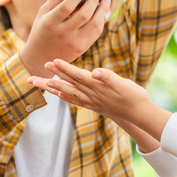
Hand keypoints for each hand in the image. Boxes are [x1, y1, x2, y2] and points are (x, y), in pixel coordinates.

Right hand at [19, 0, 110, 77]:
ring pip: (94, 25)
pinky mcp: (82, 48)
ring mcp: (74, 42)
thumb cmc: (42, 30)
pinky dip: (101, 21)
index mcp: (51, 22)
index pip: (67, 7)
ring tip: (105, 0)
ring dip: (102, 10)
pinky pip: (96, 33)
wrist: (41, 57)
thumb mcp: (44, 12)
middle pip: (84, 15)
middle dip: (93, 1)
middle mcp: (63, 33)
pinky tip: (101, 13)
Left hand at [28, 59, 149, 119]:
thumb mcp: (125, 85)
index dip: (64, 68)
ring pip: (69, 93)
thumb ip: (109, 78)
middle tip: (35, 73)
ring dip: (54, 88)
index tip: (51, 61)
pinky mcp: (95, 106)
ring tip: (40, 83)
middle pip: (67, 85)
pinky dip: (65, 97)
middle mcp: (91, 95)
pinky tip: (58, 95)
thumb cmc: (135, 97)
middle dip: (52, 77)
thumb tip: (95, 73)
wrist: (140, 115)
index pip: (77, 76)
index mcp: (97, 87)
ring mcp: (92, 102)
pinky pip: (76, 101)